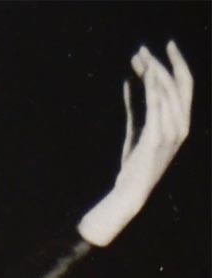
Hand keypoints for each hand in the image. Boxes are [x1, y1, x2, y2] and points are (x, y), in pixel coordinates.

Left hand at [78, 41, 193, 246]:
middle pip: (176, 83)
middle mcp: (182, 126)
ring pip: (166, 91)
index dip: (177, 63)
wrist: (129, 194)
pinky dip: (151, 87)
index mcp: (181, 123)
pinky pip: (156, 106)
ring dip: (151, 71)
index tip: (165, 46)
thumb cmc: (133, 165)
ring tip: (137, 59)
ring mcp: (171, 133)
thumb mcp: (136, 131)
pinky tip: (143, 74)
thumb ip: (135, 107)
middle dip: (161, 62)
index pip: (185, 85)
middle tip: (142, 51)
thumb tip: (128, 82)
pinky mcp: (157, 139)